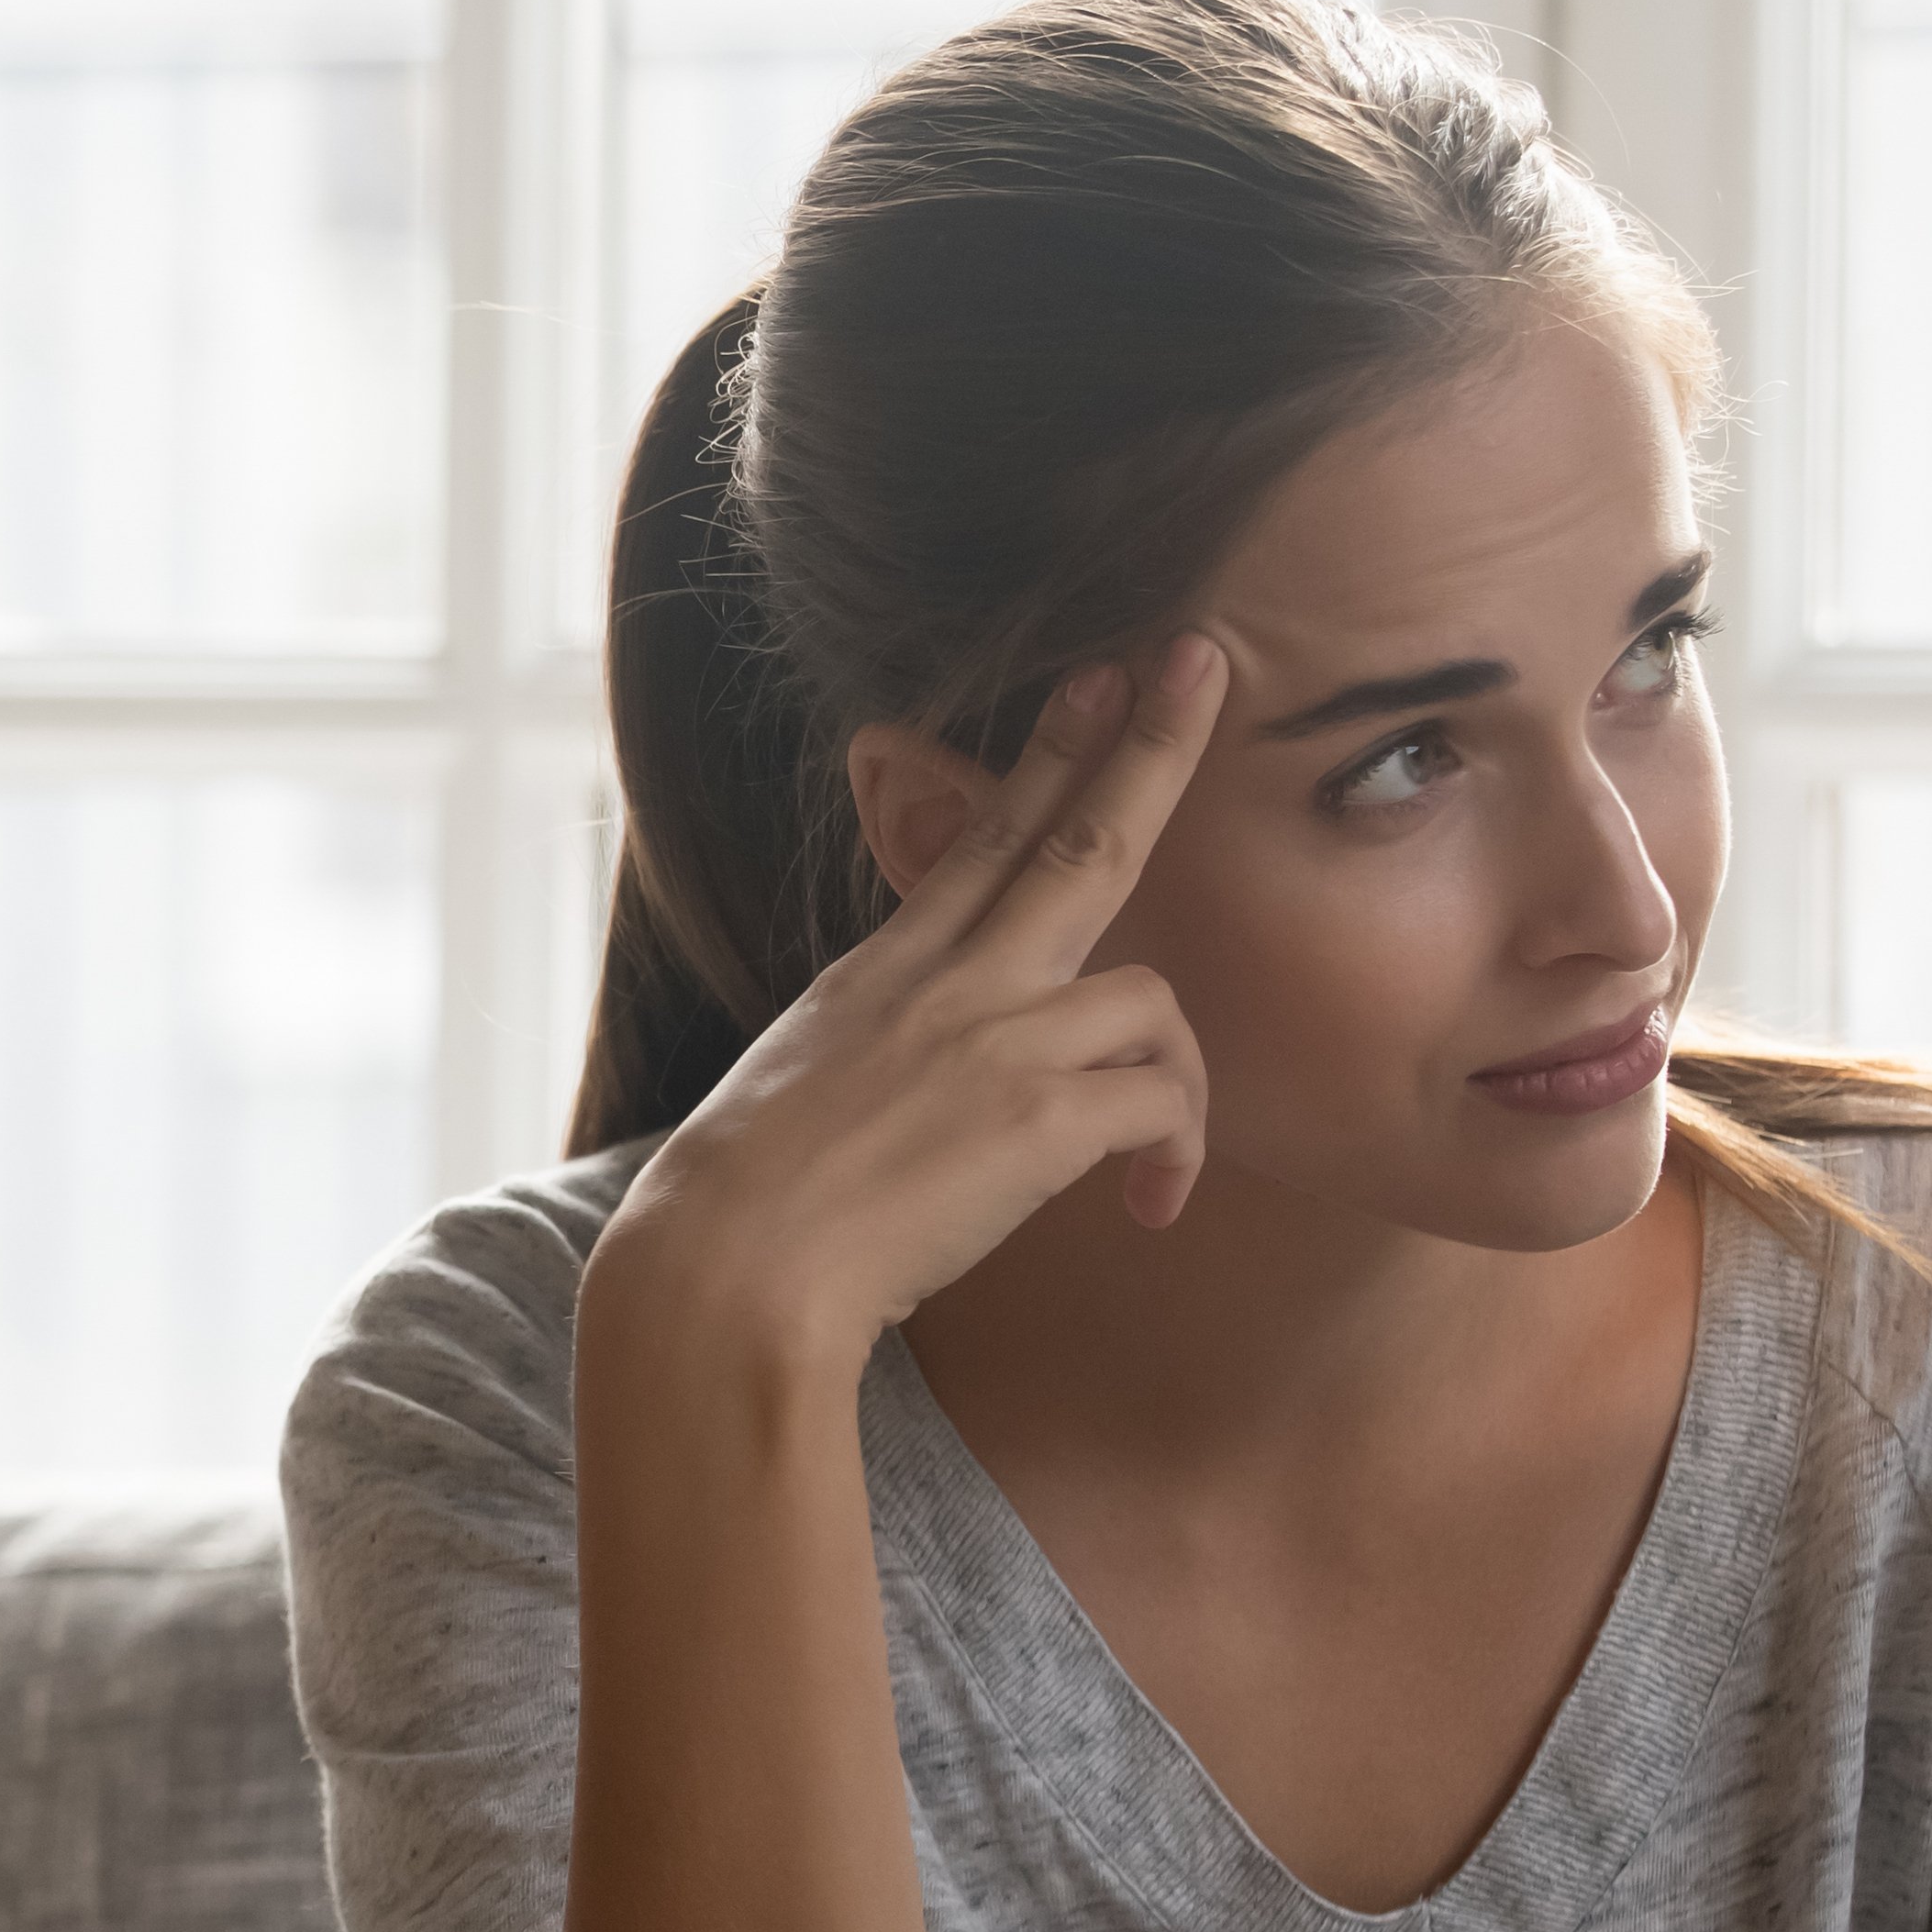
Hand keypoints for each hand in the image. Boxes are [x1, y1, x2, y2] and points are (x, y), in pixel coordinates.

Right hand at [589, 634, 1228, 1372]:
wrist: (728, 1271)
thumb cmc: (742, 1210)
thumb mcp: (803, 1084)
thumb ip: (877, 1053)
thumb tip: (915, 1076)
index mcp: (884, 975)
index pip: (981, 840)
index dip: (1048, 755)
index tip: (1098, 680)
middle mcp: (948, 986)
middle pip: (1079, 845)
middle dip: (1152, 748)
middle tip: (1203, 661)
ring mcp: (999, 1043)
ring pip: (1154, 997)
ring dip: (1182, 1073)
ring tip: (1160, 1162)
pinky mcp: (1043, 1119)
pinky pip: (1164, 1103)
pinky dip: (1179, 1153)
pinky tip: (1150, 1208)